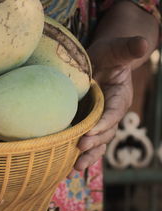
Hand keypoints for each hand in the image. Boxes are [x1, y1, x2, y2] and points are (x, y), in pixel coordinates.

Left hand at [68, 36, 147, 176]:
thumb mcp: (116, 49)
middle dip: (95, 142)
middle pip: (106, 132)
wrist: (98, 60)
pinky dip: (79, 152)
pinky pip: (86, 140)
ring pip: (97, 141)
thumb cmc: (108, 53)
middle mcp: (111, 112)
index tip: (91, 131)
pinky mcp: (87, 123)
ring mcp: (99, 120)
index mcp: (120, 97)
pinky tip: (66, 165)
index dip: (104, 122)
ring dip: (88, 155)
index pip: (114, 112)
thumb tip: (144, 42)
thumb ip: (128, 48)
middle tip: (80, 148)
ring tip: (75, 168)